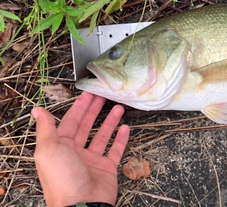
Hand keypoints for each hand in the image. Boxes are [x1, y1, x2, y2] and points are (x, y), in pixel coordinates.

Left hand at [32, 92, 129, 206]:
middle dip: (94, 110)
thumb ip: (46, 129)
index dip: (79, 107)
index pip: (70, 122)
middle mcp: (75, 153)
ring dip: (109, 122)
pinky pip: (115, 151)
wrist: (82, 205)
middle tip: (103, 96)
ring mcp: (92, 161)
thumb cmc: (63, 180)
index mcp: (60, 147)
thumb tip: (37, 110)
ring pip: (102, 136)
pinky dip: (121, 139)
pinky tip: (125, 128)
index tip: (88, 94)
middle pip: (86, 126)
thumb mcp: (49, 150)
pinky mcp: (106, 169)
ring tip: (118, 108)